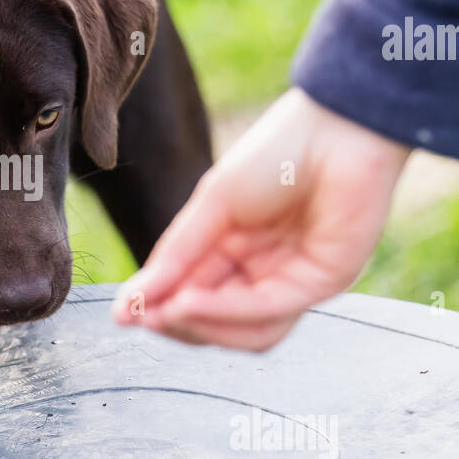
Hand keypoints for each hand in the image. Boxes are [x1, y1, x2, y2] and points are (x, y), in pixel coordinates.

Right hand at [111, 88, 411, 349]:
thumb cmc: (277, 152)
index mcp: (238, 251)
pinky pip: (270, 310)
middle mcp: (268, 273)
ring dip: (204, 326)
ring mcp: (298, 280)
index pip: (196, 299)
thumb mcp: (211, 205)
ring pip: (250, 334)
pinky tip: (193, 300)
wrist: (335, 124)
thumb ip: (175, 258)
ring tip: (170, 309)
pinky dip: (228, 310)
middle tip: (145, 317)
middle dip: (180, 325)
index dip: (161, 311)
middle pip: (221, 326)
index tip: (123, 315)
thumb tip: (129, 305)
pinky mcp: (324, 281)